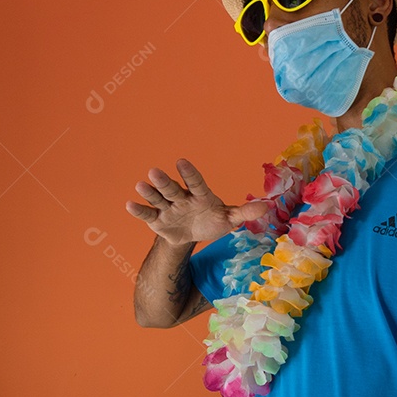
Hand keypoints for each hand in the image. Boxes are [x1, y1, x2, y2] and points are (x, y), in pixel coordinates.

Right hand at [125, 158, 267, 246]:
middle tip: (155, 171)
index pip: (195, 183)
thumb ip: (244, 212)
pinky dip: (139, 210)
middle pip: (173, 188)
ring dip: (150, 192)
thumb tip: (267, 206)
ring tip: (141, 184)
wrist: (191, 234)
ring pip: (158, 198)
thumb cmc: (212, 221)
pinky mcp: (157, 220)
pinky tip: (130, 204)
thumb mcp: (229, 219)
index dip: (189, 174)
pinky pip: (147, 214)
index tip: (181, 162)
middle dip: (165, 181)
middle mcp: (182, 197)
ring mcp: (168, 208)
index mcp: (200, 195)